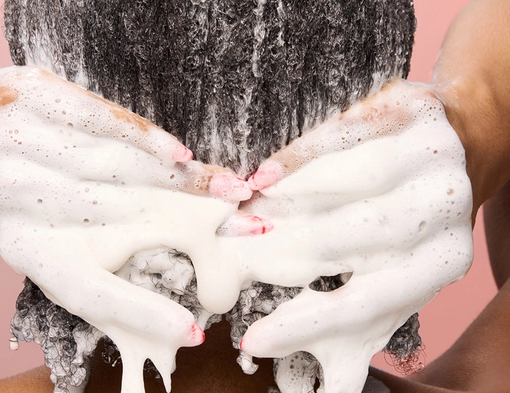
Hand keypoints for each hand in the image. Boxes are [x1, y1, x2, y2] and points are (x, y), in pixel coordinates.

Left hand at [0, 66, 267, 391]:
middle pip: (115, 217)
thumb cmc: (23, 198)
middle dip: (187, 223)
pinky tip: (181, 156)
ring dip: (179, 181)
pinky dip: (144, 139)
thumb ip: (100, 263)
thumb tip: (172, 314)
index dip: (138, 312)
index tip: (190, 330)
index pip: (86, 290)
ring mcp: (18, 148)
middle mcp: (17, 201)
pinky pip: (98, 120)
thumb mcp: (45, 240)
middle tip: (245, 229)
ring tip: (229, 190)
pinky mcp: (30, 100)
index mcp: (24, 249)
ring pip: (112, 167)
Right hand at [230, 80, 474, 392]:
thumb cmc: (410, 224)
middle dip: (292, 247)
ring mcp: (438, 156)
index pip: (372, 300)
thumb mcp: (396, 276)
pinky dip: (305, 152)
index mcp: (442, 261)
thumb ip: (358, 318)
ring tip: (245, 213)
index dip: (310, 323)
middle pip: (364, 233)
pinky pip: (354, 131)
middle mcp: (448, 209)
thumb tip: (329, 390)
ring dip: (296, 197)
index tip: (255, 340)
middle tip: (236, 256)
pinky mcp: (417, 111)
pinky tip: (266, 174)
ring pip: (361, 178)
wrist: (460, 139)